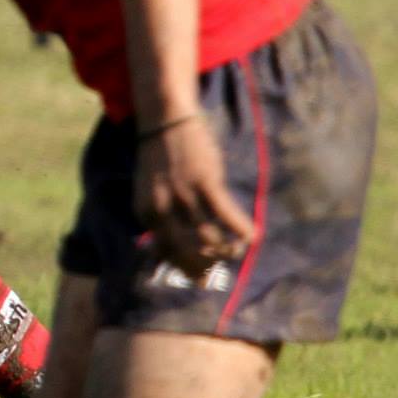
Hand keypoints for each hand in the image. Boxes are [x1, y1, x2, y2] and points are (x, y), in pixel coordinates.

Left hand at [133, 112, 254, 279]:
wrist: (165, 120)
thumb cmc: (160, 158)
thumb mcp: (149, 190)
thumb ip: (157, 216)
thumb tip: (165, 251)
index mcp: (144, 212)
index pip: (166, 252)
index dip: (187, 267)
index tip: (202, 277)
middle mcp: (161, 208)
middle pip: (188, 251)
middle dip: (207, 266)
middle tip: (222, 269)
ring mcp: (183, 195)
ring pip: (210, 238)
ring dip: (228, 250)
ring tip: (238, 250)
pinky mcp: (205, 182)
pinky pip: (227, 216)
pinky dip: (242, 230)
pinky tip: (252, 236)